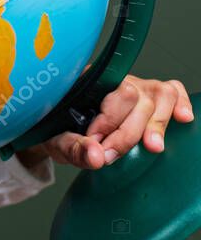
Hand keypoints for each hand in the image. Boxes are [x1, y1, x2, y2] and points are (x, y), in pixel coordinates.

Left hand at [22, 74, 194, 169]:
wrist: (59, 131)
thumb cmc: (58, 131)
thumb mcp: (58, 142)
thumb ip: (74, 148)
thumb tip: (97, 158)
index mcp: (89, 83)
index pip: (113, 95)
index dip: (109, 122)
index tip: (97, 143)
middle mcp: (116, 81)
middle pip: (138, 98)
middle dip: (127, 131)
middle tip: (111, 154)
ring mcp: (136, 88)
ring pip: (160, 94)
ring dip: (158, 123)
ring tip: (152, 146)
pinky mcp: (150, 98)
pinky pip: (172, 91)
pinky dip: (180, 103)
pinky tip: (182, 118)